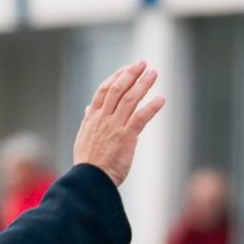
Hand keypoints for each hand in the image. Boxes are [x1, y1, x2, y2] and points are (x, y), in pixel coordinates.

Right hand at [72, 58, 165, 184]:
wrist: (90, 180)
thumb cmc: (88, 162)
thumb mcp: (83, 137)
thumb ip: (88, 120)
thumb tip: (89, 108)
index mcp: (92, 117)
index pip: (104, 90)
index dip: (116, 77)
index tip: (126, 68)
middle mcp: (103, 119)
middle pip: (118, 89)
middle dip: (131, 74)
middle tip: (142, 62)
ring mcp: (114, 127)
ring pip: (130, 99)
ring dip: (143, 84)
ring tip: (153, 73)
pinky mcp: (126, 138)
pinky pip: (140, 118)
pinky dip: (151, 107)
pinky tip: (160, 99)